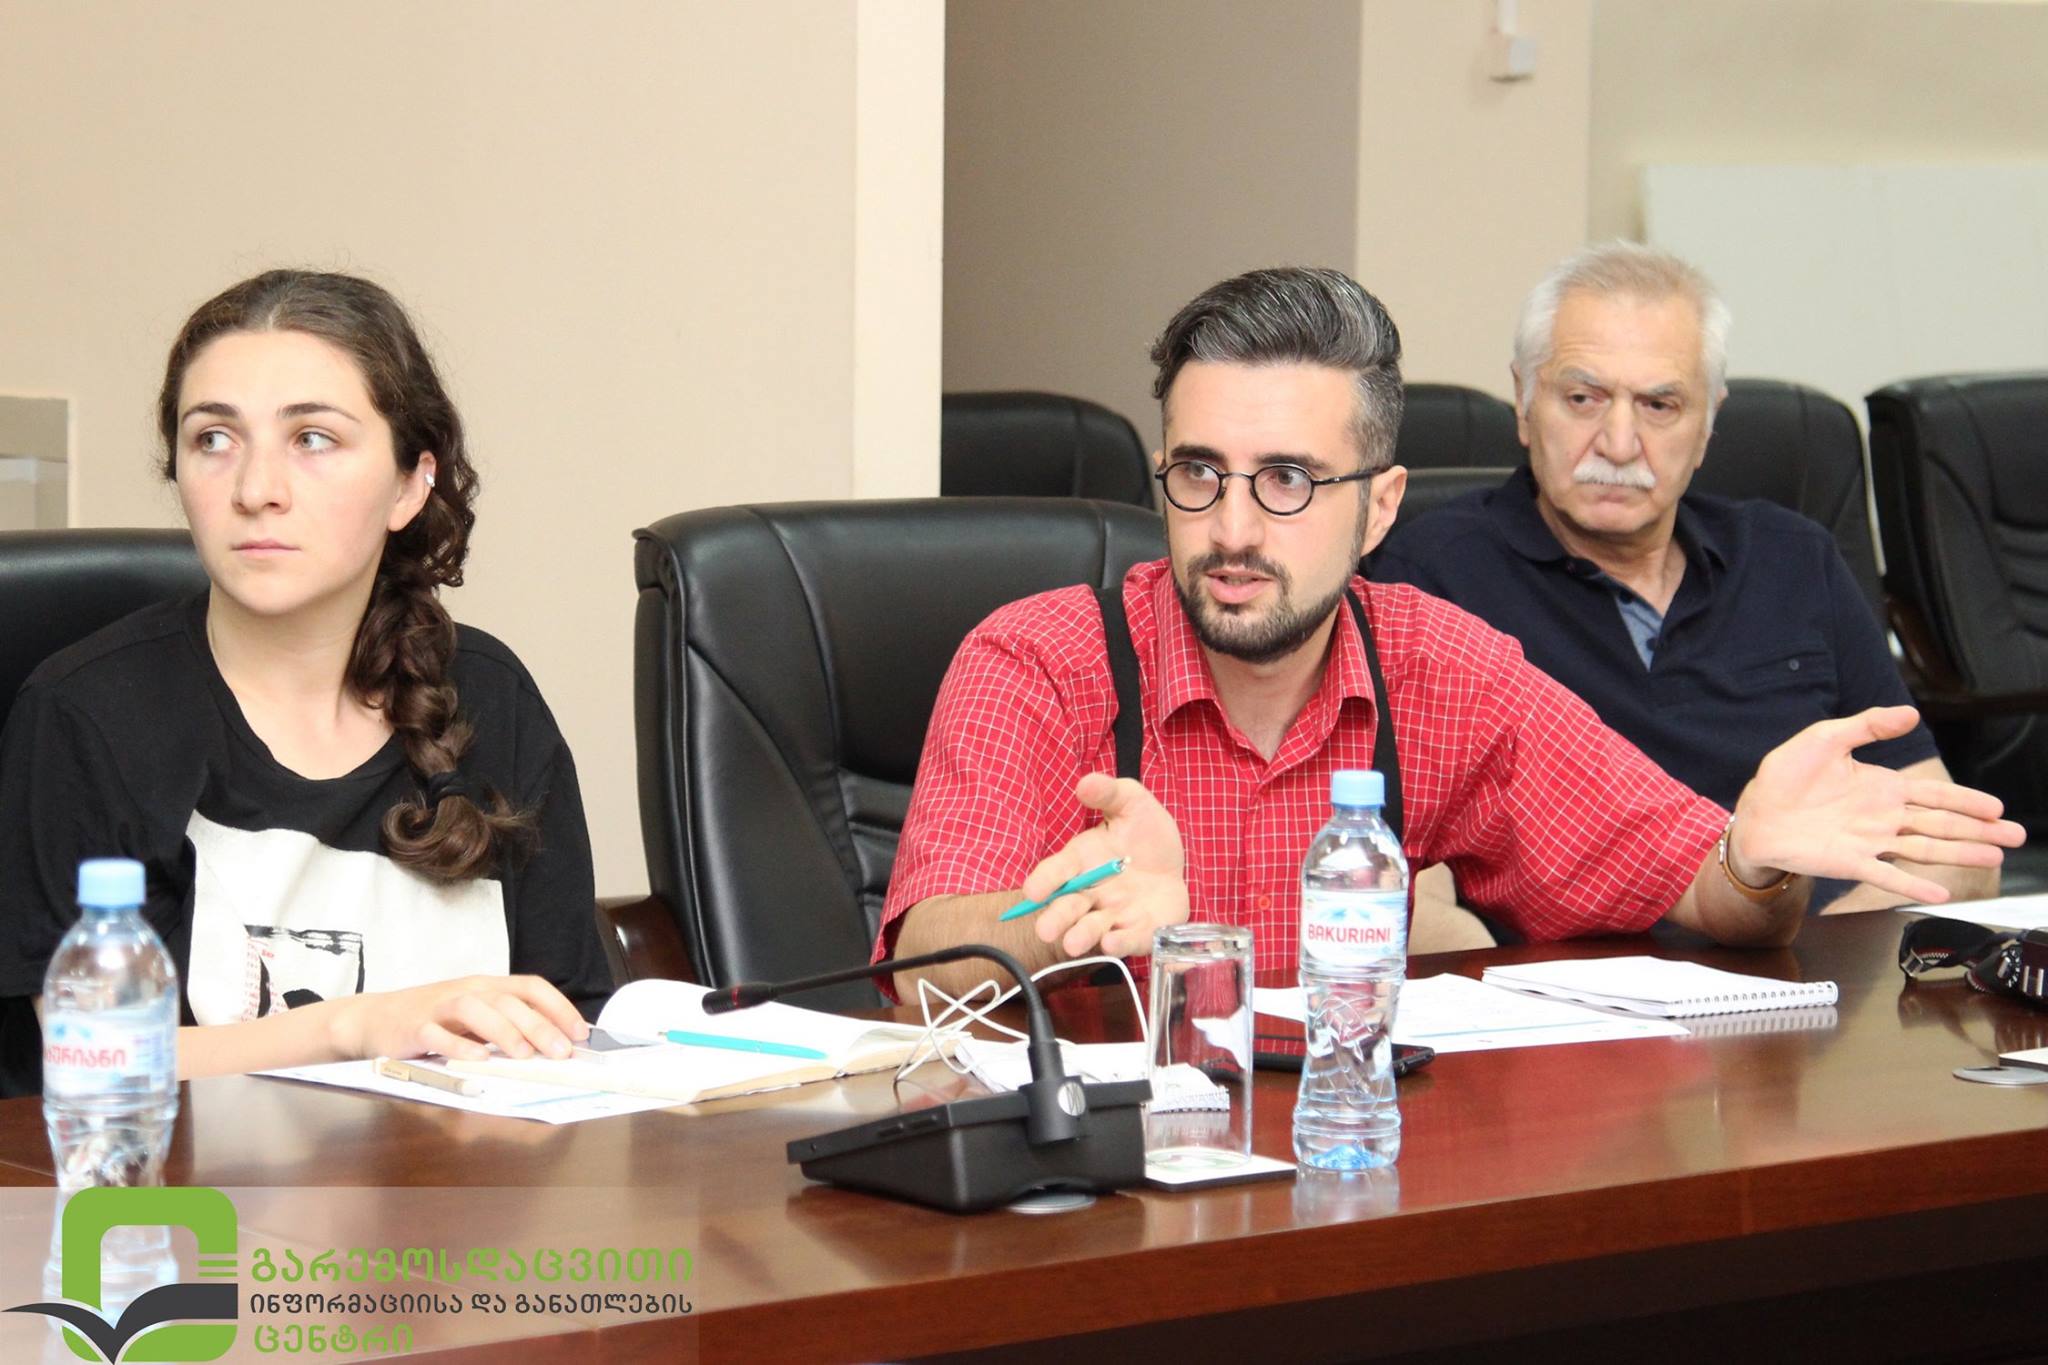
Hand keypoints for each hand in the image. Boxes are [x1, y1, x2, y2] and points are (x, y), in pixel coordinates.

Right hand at [331, 975, 590, 1062]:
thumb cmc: (432, 1020)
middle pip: (509, 1001)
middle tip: (561, 1052)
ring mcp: (439, 1007)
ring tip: (524, 1055)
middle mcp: (468, 991)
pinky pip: (437, 1034)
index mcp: (487, 986)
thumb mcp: (474, 1016)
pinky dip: (458, 1046)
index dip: (558, 1007)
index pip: (531, 987)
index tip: (580, 1033)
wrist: (372, 1018)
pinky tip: (477, 1060)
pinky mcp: (414, 1028)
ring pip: (476, 1009)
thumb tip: (552, 1046)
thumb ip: (506, 1026)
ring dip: (504, 1032)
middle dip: (539, 1026)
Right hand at [1020, 773, 1189, 957]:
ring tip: (1073, 944)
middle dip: (1056, 918)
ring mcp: (1115, 914)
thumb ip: (1108, 793)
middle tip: (1045, 931)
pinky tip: (1113, 943)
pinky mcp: (1141, 929)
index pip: (1056, 871)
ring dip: (1082, 936)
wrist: (1176, 860)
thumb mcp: (1131, 803)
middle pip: (1068, 906)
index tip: (1033, 890)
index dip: (1044, 880)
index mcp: (1082, 861)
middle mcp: (1092, 892)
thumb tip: (1085, 783)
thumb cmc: (1144, 833)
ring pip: (1093, 928)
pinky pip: (1129, 938)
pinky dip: (1120, 943)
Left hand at [1733, 706, 2026, 903]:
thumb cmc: (1786, 775)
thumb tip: (1910, 713)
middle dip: (1980, 830)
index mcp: (1882, 786)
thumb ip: (1867, 724)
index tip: (1997, 807)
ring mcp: (1869, 841)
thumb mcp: (1826, 738)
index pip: (1935, 794)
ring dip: (1959, 854)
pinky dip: (1912, 884)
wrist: (1754, 811)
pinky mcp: (1849, 862)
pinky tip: (1939, 892)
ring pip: (1924, 849)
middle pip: (1941, 823)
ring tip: (1994, 858)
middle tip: (2014, 836)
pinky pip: (1887, 875)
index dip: (1967, 800)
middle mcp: (1882, 817)